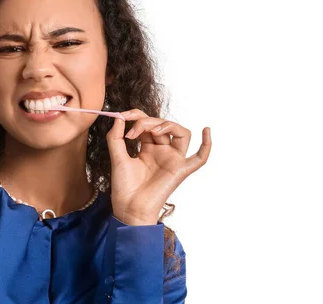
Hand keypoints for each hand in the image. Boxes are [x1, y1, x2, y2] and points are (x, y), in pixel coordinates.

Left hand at [105, 109, 211, 225]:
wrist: (129, 207)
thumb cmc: (124, 186)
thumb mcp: (117, 157)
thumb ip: (115, 137)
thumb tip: (118, 117)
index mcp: (148, 147)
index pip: (148, 123)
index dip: (137, 116)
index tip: (122, 117)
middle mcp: (162, 151)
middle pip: (163, 125)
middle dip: (147, 122)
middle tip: (132, 132)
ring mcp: (173, 160)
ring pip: (182, 133)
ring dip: (168, 125)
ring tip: (152, 131)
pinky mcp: (181, 170)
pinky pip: (200, 158)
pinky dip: (207, 144)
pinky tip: (206, 130)